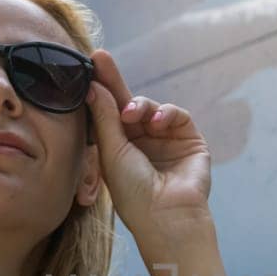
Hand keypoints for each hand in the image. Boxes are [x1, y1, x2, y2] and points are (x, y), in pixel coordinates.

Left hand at [85, 48, 213, 246]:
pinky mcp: (189, 140)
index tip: (88, 65)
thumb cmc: (134, 193)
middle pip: (127, 103)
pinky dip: (167, 113)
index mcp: (118, 149)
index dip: (99, 90)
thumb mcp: (112, 151)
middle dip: (114, 81)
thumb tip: (93, 85)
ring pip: (151, 107)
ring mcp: (165, 140)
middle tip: (102, 59)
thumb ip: (105, 116)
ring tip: (133, 116)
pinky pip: (176, 114)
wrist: (167, 216)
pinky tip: (157, 123)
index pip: (107, 113)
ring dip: (141, 106)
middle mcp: (141, 143)